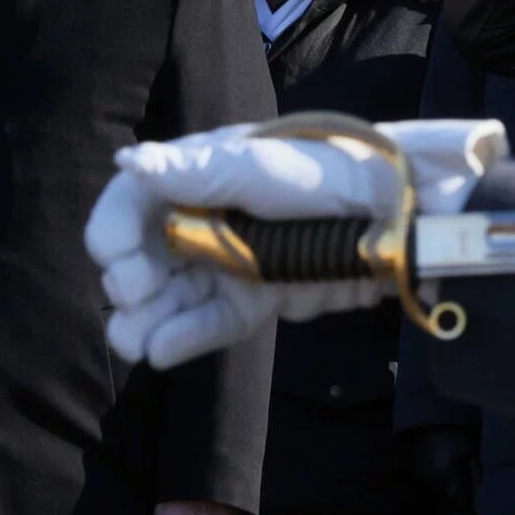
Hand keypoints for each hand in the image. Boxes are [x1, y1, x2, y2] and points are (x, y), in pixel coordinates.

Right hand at [86, 118, 506, 368]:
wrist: (399, 213)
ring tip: (131, 343)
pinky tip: (158, 352)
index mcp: (199, 174)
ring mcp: (229, 261)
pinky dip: (182, 339)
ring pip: (172, 297)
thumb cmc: (328, 173)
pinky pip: (210, 324)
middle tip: (133, 299)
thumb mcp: (259, 166)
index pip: (135, 201)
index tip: (114, 258)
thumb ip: (194, 173)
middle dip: (129, 281)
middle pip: (146, 255)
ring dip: (145, 319)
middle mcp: (205, 218)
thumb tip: (129, 162)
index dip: (116, 229)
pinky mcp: (256, 299)